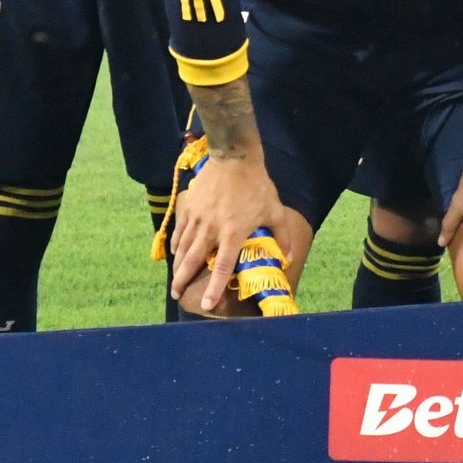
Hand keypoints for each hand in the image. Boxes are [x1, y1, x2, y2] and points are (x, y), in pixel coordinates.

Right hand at [169, 153, 304, 315]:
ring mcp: (197, 218)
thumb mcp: (275, 210)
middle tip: (176, 295)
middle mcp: (211, 229)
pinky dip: (175, 245)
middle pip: (193, 261)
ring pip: (182, 248)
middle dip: (182, 281)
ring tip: (174, 281)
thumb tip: (288, 258)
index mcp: (233, 232)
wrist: (234, 158)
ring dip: (177, 266)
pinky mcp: (189, 208)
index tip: (206, 304)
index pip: (222, 266)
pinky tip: (174, 254)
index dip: (214, 287)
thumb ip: (282, 236)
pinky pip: (178, 231)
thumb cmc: (257, 186)